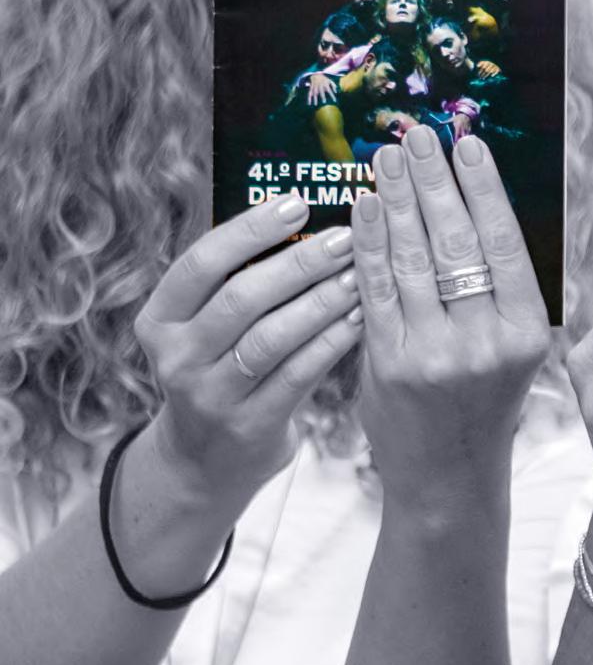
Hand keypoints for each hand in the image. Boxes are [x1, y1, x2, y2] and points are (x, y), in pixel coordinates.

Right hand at [134, 192, 365, 519]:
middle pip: (241, 299)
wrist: (203, 461)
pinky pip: (298, 374)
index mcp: (159, 319)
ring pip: (272, 338)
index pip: (200, 263)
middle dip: (299, 263)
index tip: (297, 203)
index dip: (249, 230)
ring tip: (360, 273)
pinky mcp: (249, 426)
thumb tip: (303, 210)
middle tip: (346, 235)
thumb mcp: (203, 326)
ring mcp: (210, 397)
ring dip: (322, 300)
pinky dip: (332, 341)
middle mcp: (176, 358)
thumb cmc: (218, 366)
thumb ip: (235, 278)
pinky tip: (361, 316)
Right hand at [305, 73, 337, 105]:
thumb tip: (335, 92)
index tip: (334, 101)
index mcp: (325, 84)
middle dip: (322, 96)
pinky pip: (309, 94)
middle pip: (321, 91)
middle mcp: (320, 85)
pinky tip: (309, 103)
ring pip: (314, 93)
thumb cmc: (324, 79)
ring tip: (316, 105)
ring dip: (315, 99)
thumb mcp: (330, 80)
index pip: (329, 91)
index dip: (332, 96)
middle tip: (324, 102)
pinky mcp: (311, 88)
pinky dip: (309, 99)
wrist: (316, 75)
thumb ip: (333, 86)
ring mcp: (315, 87)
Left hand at [349, 125, 550, 515]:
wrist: (448, 477)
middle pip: (456, 241)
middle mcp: (486, 342)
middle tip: (416, 135)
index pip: (504, 241)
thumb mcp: (510, 345)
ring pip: (412, 260)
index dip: (484, 187)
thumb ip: (496, 284)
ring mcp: (435, 356)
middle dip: (432, 181)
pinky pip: (376, 292)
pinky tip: (362, 209)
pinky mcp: (389, 368)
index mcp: (526, 330)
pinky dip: (367, 245)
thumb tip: (468, 197)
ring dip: (395, 201)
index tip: (466, 143)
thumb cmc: (480, 400)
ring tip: (385, 158)